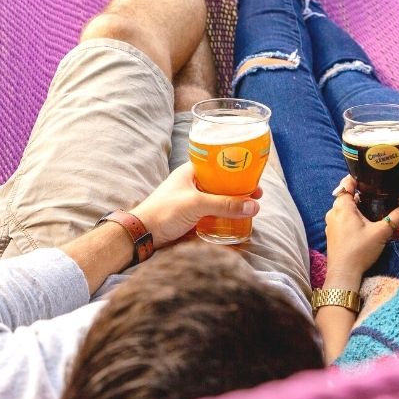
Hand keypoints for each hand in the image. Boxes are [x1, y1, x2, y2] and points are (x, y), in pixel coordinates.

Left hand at [130, 163, 261, 248]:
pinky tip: (234, 220)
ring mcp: (191, 200)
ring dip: (232, 203)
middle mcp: (192, 183)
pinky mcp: (190, 215)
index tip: (254, 177)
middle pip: (221, 182)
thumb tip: (254, 206)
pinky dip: (224, 214)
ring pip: (218, 198)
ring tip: (249, 208)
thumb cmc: (164, 212)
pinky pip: (212, 212)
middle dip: (239, 189)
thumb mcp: (197, 204)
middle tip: (257, 196)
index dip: (237, 170)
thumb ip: (225, 205)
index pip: (218, 164)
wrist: (141, 234)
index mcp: (191, 172)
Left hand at [323, 175, 398, 283]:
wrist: (343, 274)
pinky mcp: (332, 236)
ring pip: (344, 211)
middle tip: (377, 198)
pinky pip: (342, 221)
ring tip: (373, 213)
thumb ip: (396, 218)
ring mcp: (331, 225)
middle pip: (347, 197)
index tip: (370, 180)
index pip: (346, 184)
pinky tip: (364, 228)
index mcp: (342, 206)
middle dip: (361, 197)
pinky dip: (352, 220)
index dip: (357, 180)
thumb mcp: (381, 232)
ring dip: (356, 210)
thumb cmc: (359, 250)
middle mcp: (333, 213)